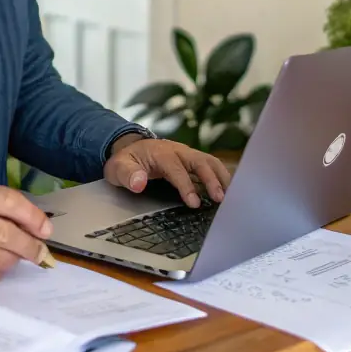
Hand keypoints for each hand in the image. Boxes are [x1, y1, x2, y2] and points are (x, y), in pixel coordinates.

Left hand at [103, 135, 230, 207]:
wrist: (131, 149)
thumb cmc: (126, 161)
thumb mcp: (118, 168)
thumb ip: (127, 175)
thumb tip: (139, 183)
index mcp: (160, 153)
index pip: (177, 169)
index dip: (187, 185)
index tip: (194, 202)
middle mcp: (178, 151)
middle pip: (200, 161)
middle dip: (212, 180)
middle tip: (221, 199)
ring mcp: (188, 154)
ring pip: (210, 162)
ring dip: (222, 177)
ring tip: (232, 196)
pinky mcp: (194, 160)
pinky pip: (212, 166)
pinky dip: (222, 177)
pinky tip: (229, 191)